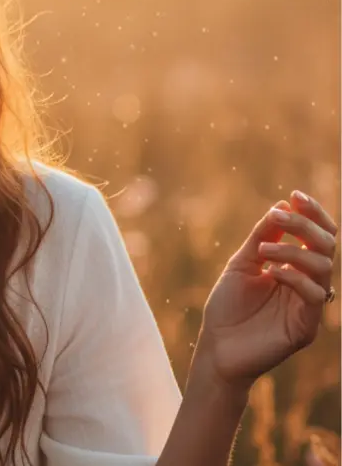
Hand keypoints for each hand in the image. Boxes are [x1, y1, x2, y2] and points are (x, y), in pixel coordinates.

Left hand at [196, 190, 337, 389]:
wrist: (216, 348)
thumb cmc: (227, 307)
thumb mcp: (241, 264)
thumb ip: (261, 238)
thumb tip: (281, 207)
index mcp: (296, 268)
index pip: (318, 236)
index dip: (313, 214)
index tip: (294, 196)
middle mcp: (309, 284)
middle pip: (327, 246)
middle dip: (306, 226)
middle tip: (281, 218)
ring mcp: (310, 305)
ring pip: (323, 267)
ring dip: (294, 251)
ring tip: (264, 250)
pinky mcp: (306, 327)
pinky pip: (315, 295)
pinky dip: (295, 277)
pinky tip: (272, 273)